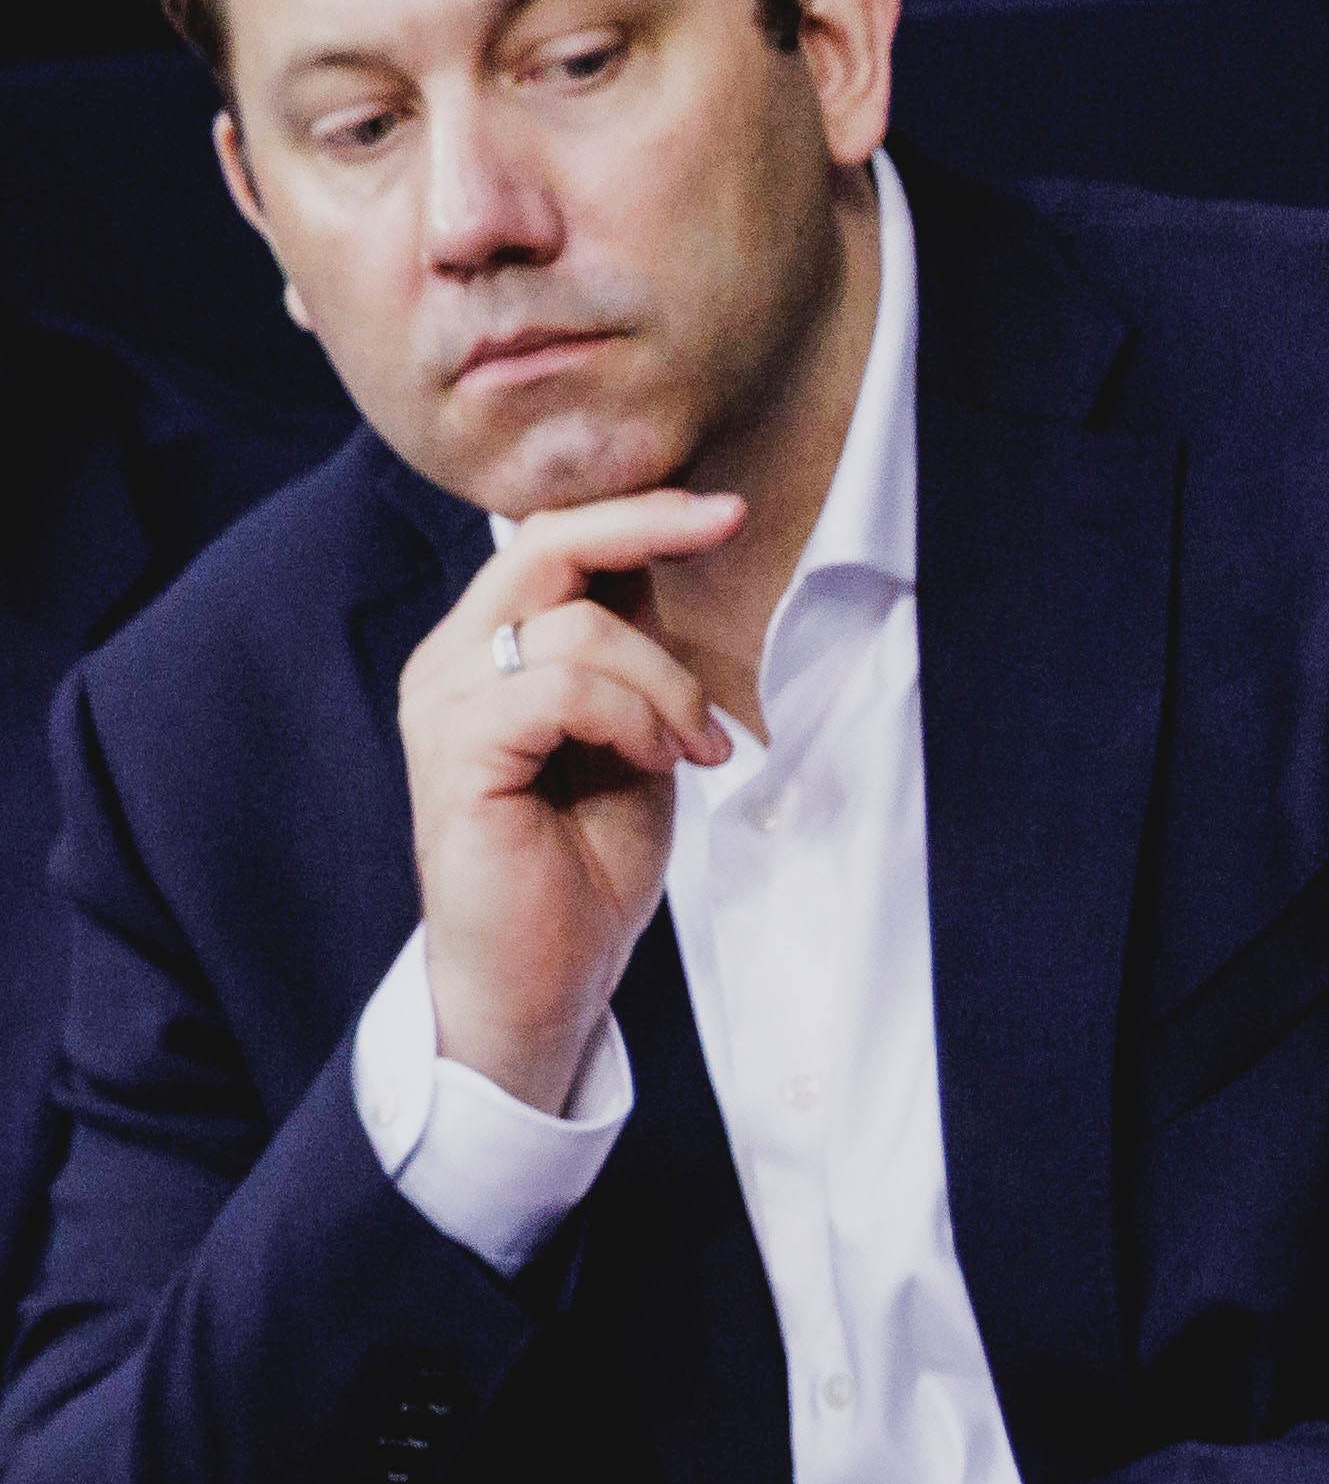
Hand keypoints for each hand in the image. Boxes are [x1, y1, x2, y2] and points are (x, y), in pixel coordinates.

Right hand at [395, 491, 751, 1113]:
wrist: (543, 976)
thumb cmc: (585, 865)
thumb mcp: (632, 739)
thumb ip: (631, 661)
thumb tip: (663, 571)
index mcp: (488, 653)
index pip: (550, 545)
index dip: (634, 513)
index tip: (725, 508)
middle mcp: (452, 664)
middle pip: (544, 547)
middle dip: (645, 528)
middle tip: (728, 527)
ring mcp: (445, 706)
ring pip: (572, 626)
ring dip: (664, 683)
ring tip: (693, 750)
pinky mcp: (456, 755)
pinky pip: (556, 686)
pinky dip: (629, 715)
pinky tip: (658, 763)